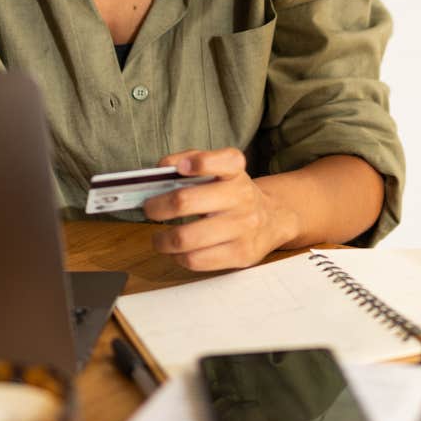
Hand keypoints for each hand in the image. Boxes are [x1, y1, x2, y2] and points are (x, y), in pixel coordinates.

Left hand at [143, 148, 298, 271]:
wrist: (271, 219)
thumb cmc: (231, 193)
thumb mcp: (218, 169)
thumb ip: (190, 160)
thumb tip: (161, 169)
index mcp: (235, 172)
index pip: (224, 161)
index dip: (199, 162)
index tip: (179, 168)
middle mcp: (241, 197)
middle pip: (185, 201)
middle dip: (157, 207)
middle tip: (149, 209)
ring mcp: (243, 227)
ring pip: (186, 238)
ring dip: (162, 239)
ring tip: (158, 238)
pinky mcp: (241, 254)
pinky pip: (196, 260)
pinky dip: (178, 257)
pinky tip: (177, 251)